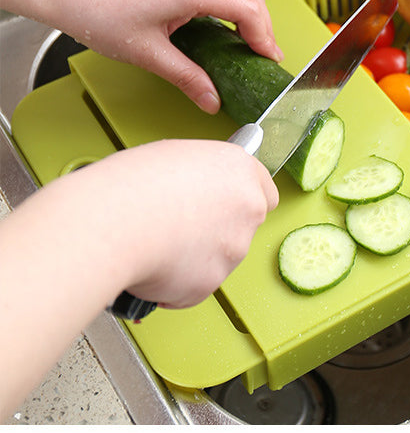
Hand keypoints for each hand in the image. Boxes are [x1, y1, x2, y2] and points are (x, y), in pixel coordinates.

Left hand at [0, 0, 283, 113]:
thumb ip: (188, 78)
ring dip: (248, 16)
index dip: (265, 36)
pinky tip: (222, 30)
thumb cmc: (97, 12)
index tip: (269, 60)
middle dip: (263, 27)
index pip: (248, 9)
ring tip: (248, 46)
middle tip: (265, 57)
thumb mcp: (149, 54)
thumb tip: (211, 99)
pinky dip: (229, 8)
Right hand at [0, 139, 277, 416]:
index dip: (240, 200)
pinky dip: (175, 283)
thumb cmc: (132, 183)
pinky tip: (150, 265)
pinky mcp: (212, 283)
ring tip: (155, 243)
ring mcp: (234, 249)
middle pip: (243, 226)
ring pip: (219, 258)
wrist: (112, 222)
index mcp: (241, 170)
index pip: (265, 192)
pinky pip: (195, 286)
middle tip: (179, 226)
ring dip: (195, 257)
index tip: (223, 205)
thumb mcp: (174, 156)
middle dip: (218, 231)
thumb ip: (203, 175)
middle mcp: (248, 209)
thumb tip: (198, 189)